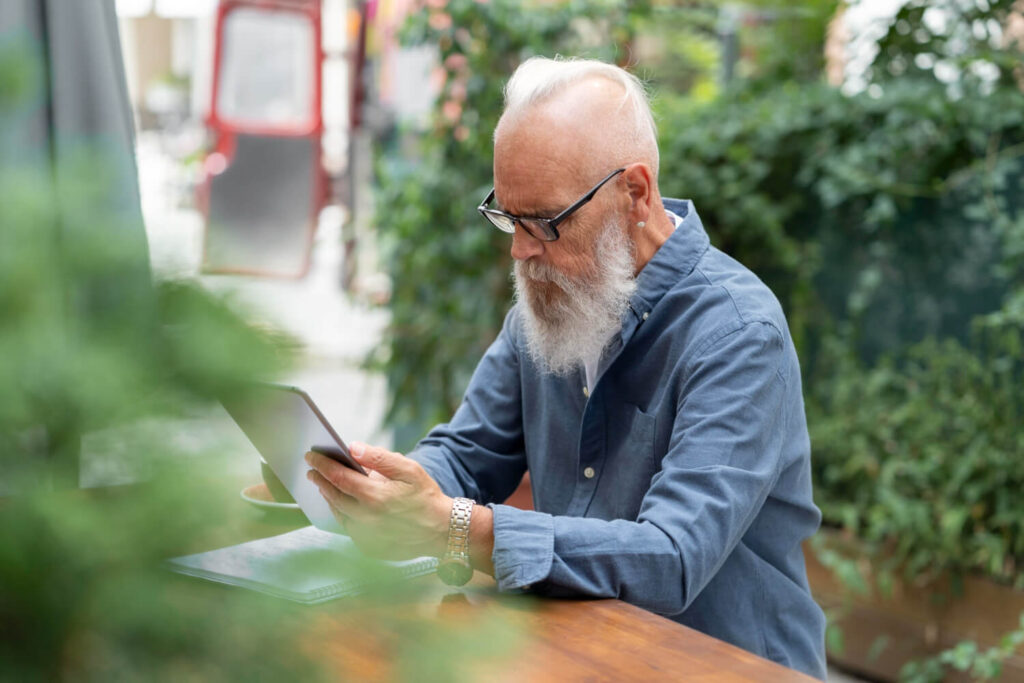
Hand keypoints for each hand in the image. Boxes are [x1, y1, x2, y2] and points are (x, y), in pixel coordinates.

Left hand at [305, 443, 451, 560]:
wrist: (443, 531)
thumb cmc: (426, 497)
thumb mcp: (408, 469)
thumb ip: (379, 457)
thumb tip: (352, 447)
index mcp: (375, 497)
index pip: (338, 477)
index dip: (322, 465)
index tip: (311, 455)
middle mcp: (366, 519)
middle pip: (333, 496)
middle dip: (320, 480)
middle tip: (313, 469)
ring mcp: (366, 536)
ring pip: (338, 513)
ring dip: (329, 497)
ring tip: (325, 484)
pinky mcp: (369, 547)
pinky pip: (349, 528)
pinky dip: (342, 514)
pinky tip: (343, 504)